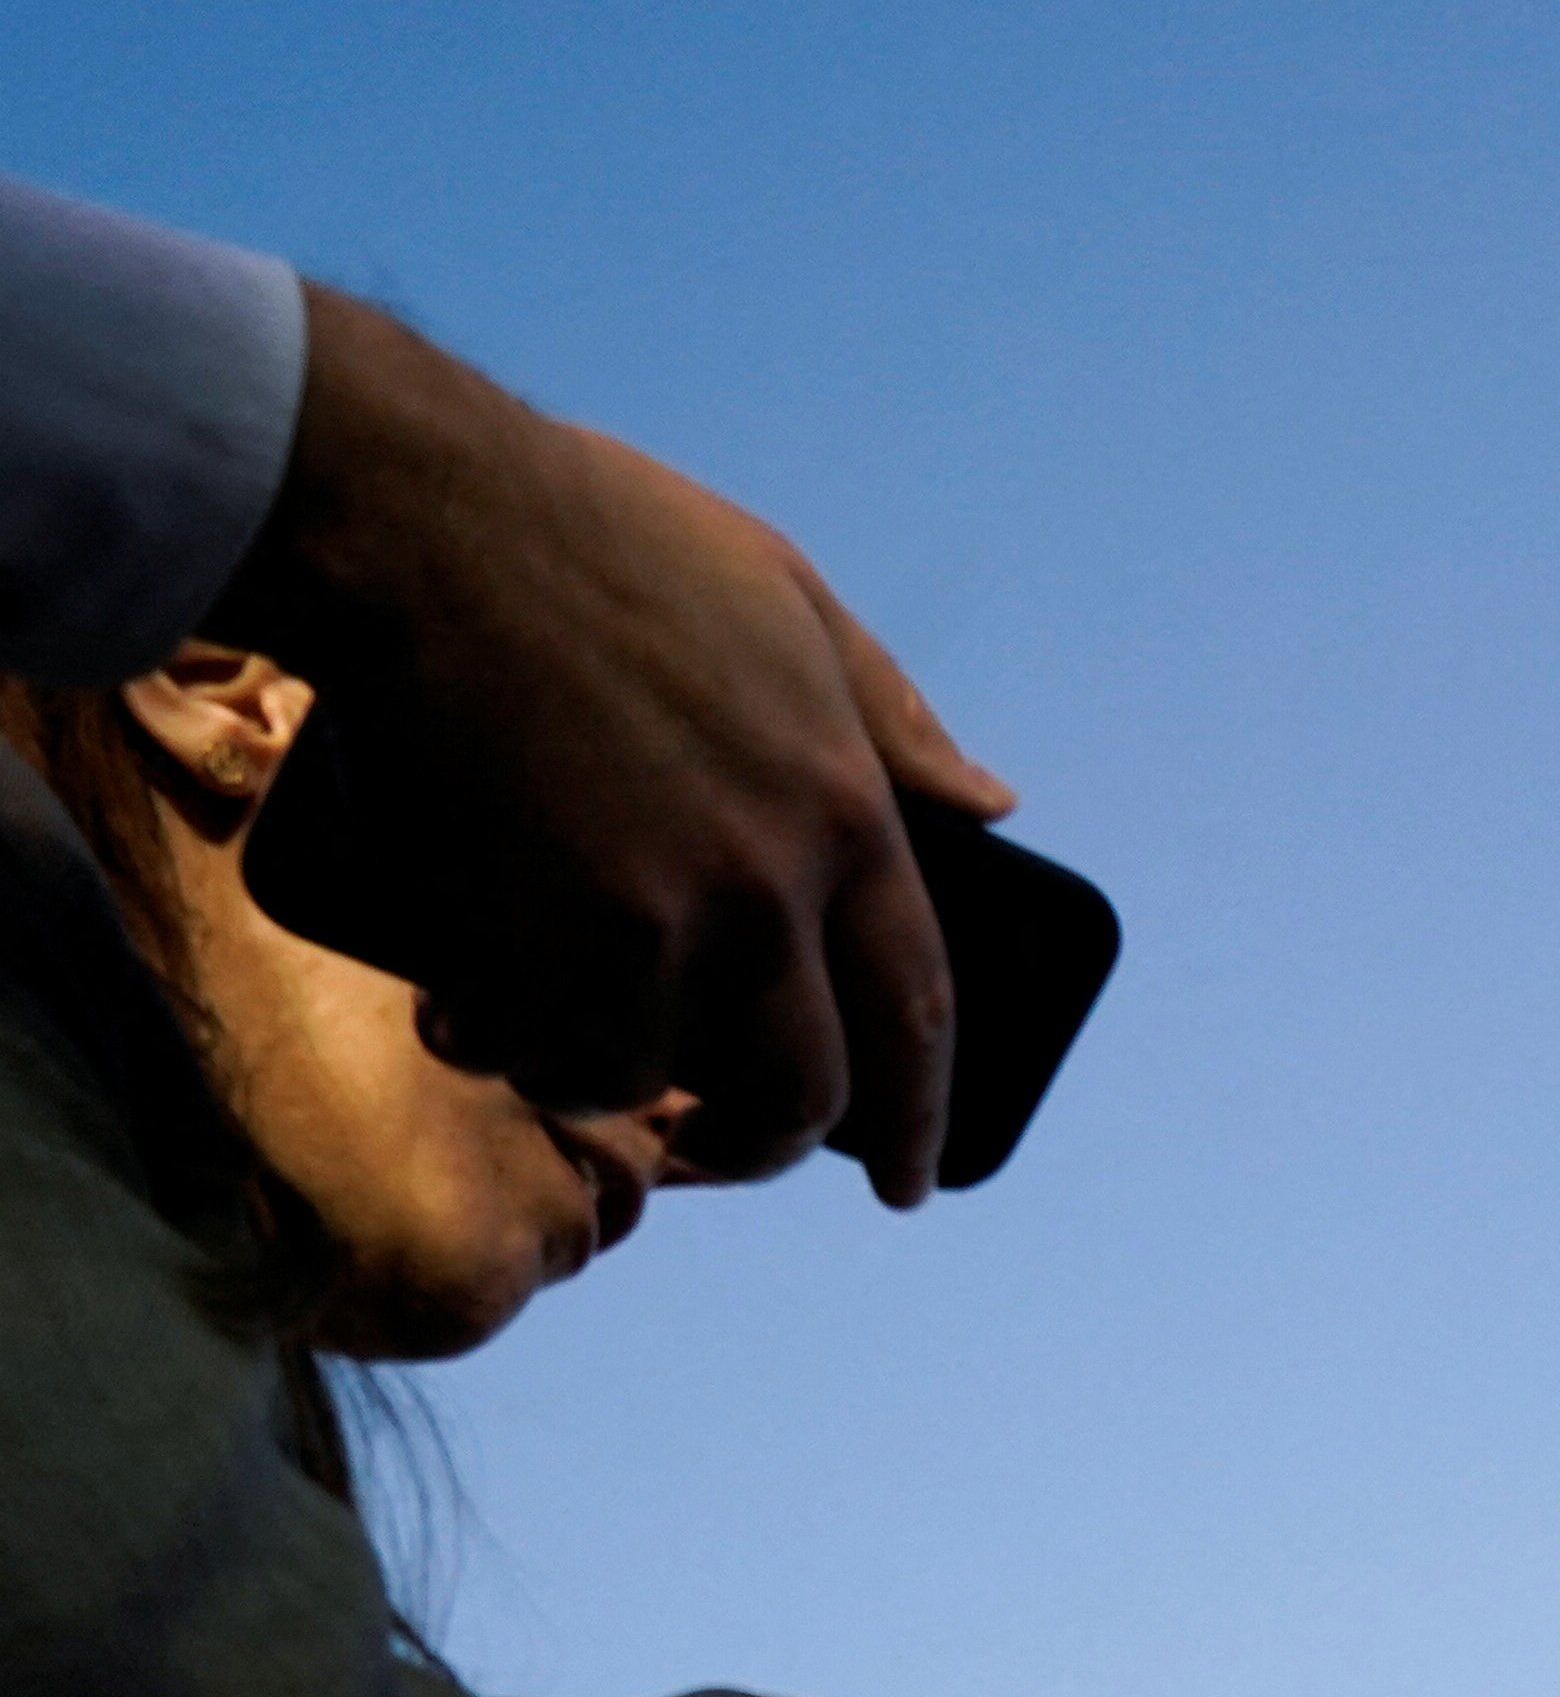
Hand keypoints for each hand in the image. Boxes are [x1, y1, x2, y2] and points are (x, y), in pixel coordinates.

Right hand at [202, 288, 1007, 1194]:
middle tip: (719, 1149)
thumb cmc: (601, 538)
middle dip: (762, 1145)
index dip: (924, 1113)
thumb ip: (895, 719)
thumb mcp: (794, 600)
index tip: (915, 1178)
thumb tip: (994, 807)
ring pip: (658, 1082)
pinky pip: (547, 1050)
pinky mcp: (548, 929)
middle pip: (803, 1089)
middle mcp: (776, 887)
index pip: (919, 1008)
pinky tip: (471, 1027)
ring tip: (555, 1049)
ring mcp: (664, 917)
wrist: (427, 519)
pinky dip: (507, 1054)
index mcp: (851, 812)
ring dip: (603, 1085)